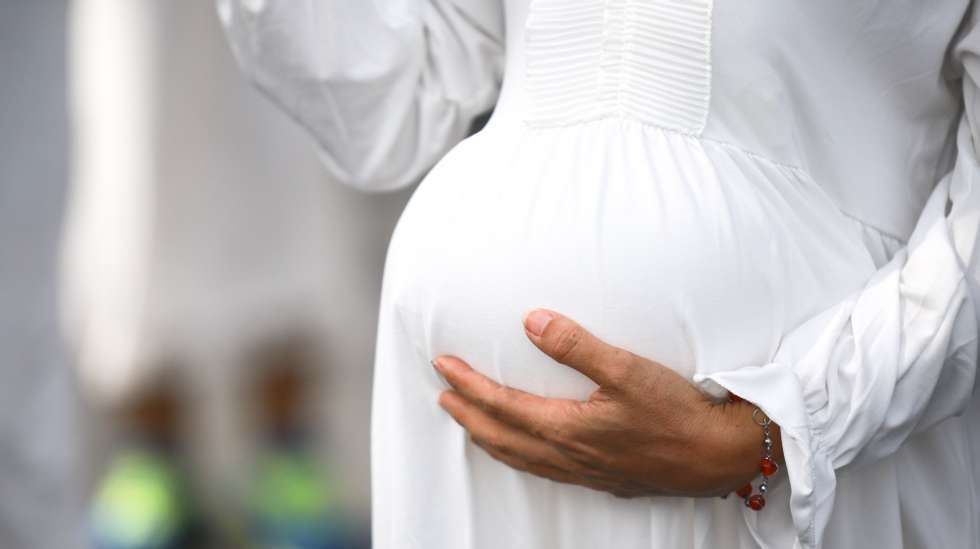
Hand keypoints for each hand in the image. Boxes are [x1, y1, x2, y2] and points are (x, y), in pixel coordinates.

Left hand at [432, 309, 782, 497]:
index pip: (501, 405)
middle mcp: (568, 456)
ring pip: (519, 458)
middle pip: (500, 437)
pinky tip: (524, 450)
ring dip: (488, 438)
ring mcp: (583, 472)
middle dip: (467, 415)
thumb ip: (576, 345)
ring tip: (470, 422)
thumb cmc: (677, 413)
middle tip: (443, 395)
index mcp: (567, 429)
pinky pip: (542, 470)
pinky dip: (518, 456)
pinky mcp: (601, 478)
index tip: (443, 366)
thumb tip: (531, 321)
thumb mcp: (627, 370)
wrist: (718, 456)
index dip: (468, 385)